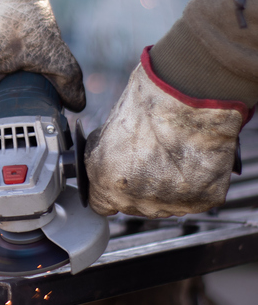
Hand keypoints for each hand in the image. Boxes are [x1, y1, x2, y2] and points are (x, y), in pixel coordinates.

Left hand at [84, 47, 249, 217]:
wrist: (187, 99)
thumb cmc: (148, 107)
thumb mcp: (107, 134)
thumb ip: (104, 160)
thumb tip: (104, 163)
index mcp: (108, 183)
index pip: (102, 205)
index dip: (110, 190)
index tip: (119, 179)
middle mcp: (137, 200)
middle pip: (134, 206)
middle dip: (140, 187)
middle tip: (152, 160)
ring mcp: (172, 204)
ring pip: (165, 205)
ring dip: (168, 188)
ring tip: (174, 158)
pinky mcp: (202, 200)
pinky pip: (195, 199)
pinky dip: (196, 185)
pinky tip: (193, 161)